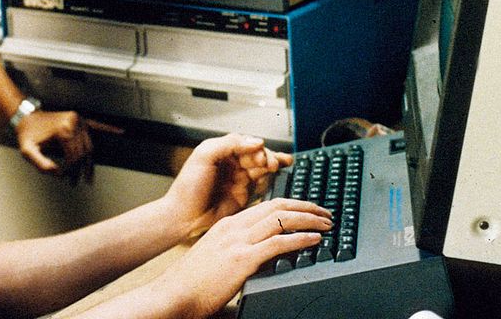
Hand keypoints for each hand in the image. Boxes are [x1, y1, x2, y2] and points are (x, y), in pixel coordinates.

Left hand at [15, 111, 119, 182]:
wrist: (27, 117)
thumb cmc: (27, 135)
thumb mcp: (27, 151)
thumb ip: (41, 164)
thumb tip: (58, 173)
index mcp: (63, 130)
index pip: (74, 156)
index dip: (71, 170)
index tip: (66, 178)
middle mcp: (74, 123)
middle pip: (83, 152)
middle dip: (79, 169)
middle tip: (75, 182)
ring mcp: (78, 120)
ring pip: (89, 145)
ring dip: (89, 162)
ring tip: (88, 177)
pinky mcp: (79, 119)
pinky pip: (97, 125)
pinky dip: (108, 129)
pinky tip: (120, 132)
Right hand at [154, 198, 330, 318]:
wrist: (173, 294)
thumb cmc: (191, 283)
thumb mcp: (216, 258)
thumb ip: (238, 252)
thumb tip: (261, 260)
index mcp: (227, 225)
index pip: (266, 206)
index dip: (291, 205)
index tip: (308, 210)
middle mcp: (233, 227)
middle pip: (277, 206)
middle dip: (305, 207)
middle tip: (324, 212)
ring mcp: (237, 241)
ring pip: (281, 219)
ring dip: (309, 219)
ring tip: (326, 224)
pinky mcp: (242, 259)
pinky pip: (278, 243)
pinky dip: (300, 238)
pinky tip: (314, 240)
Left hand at [162, 134, 292, 236]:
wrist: (185, 217)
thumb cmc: (188, 187)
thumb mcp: (204, 156)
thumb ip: (228, 144)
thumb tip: (254, 141)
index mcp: (221, 152)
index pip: (245, 143)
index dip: (255, 147)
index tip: (260, 152)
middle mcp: (231, 164)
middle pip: (256, 155)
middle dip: (267, 156)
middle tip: (271, 163)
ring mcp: (238, 180)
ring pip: (261, 168)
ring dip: (272, 165)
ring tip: (279, 166)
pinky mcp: (244, 195)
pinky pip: (261, 185)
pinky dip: (269, 180)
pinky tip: (273, 178)